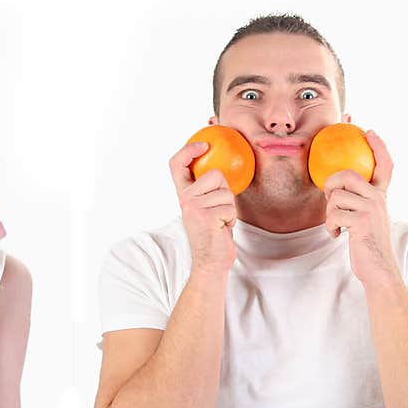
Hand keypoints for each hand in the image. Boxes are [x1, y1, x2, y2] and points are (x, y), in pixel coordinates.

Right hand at [170, 141, 236, 275]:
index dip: (188, 150)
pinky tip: (222, 229)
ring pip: (226, 192)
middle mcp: (184, 199)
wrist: (210, 262)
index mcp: (182, 195)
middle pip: (215, 174)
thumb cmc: (213, 235)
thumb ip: (207, 190)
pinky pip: (230, 207)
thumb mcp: (205, 208)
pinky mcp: (206, 216)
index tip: (204, 144)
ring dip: (229, 208)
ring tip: (220, 222)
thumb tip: (221, 167)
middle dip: (225, 191)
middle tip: (218, 210)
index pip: (176, 165)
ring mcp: (194, 207)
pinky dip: (231, 219)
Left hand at [323, 130, 400, 286]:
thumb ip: (359, 202)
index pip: (384, 164)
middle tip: (330, 202)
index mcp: (381, 195)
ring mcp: (372, 208)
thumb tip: (337, 188)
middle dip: (331, 185)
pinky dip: (331, 227)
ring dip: (329, 214)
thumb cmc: (368, 245)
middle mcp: (379, 198)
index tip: (369, 130)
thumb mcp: (367, 219)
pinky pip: (334, 214)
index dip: (378, 146)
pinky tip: (338, 235)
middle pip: (348, 174)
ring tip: (337, 226)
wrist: (379, 269)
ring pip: (336, 197)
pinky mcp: (362, 221)